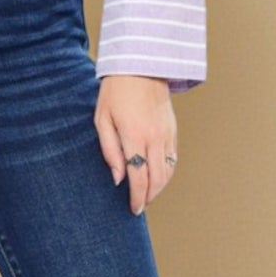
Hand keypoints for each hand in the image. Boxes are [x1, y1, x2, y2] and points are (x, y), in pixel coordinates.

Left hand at [94, 75, 177, 214]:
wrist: (141, 67)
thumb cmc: (115, 92)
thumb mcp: (102, 119)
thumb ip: (109, 151)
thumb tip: (118, 179)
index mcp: (134, 136)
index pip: (139, 177)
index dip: (137, 197)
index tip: (133, 209)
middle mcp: (154, 138)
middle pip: (157, 179)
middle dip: (149, 197)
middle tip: (139, 207)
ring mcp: (166, 134)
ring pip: (168, 171)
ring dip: (159, 188)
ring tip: (147, 195)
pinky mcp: (173, 130)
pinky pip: (173, 158)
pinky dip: (167, 172)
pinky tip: (157, 177)